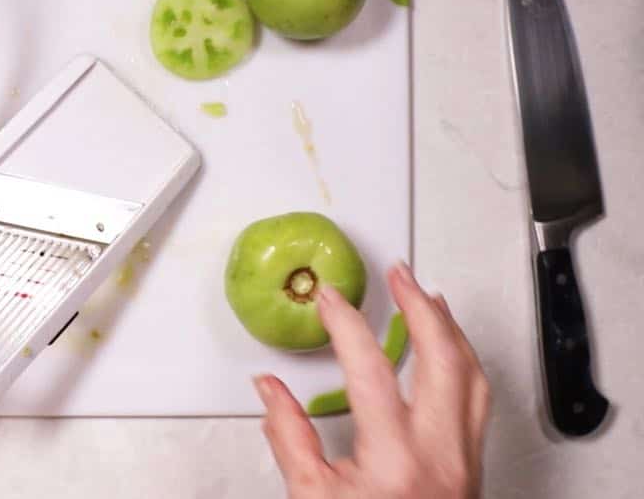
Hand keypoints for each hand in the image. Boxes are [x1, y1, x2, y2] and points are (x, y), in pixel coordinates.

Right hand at [254, 263, 489, 498]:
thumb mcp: (310, 498)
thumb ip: (288, 437)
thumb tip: (270, 389)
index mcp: (394, 462)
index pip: (372, 370)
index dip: (347, 324)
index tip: (330, 300)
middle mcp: (440, 456)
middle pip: (444, 358)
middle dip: (420, 306)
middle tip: (399, 275)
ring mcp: (464, 461)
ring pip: (474, 375)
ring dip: (451, 329)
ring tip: (430, 298)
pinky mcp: (473, 468)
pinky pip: (480, 400)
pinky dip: (465, 362)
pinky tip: (451, 350)